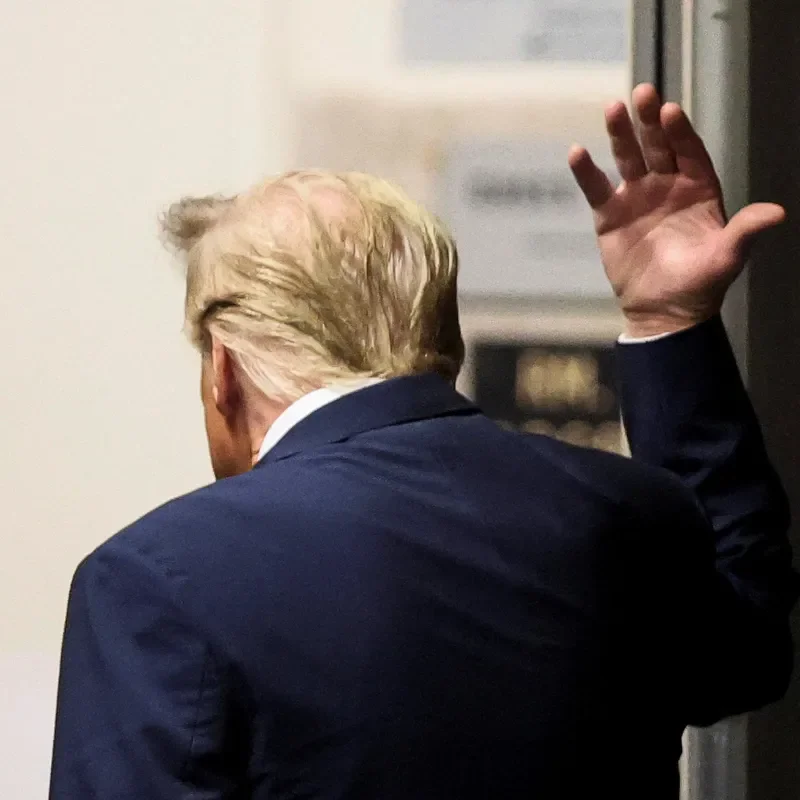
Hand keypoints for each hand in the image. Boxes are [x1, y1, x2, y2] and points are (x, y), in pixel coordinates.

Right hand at [569, 84, 784, 337]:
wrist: (663, 312)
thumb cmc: (700, 285)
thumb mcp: (728, 257)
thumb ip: (746, 230)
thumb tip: (777, 213)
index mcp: (698, 189)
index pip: (689, 151)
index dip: (680, 131)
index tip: (671, 112)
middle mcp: (667, 187)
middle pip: (658, 145)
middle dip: (649, 120)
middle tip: (643, 93)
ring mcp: (636, 198)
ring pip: (627, 159)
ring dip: (620, 134)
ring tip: (612, 109)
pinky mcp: (609, 216)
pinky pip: (596, 189)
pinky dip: (586, 172)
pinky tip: (577, 152)